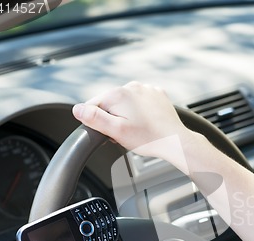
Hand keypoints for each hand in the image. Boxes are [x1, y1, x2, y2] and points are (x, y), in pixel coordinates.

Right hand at [72, 82, 190, 158]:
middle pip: (110, 104)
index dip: (98, 122)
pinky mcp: (157, 95)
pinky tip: (147, 124)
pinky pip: (141, 102)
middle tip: (125, 134)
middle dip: (113, 119)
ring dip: (127, 115)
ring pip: (126, 103)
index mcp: (118, 93)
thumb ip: (94, 119)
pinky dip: (141, 112)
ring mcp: (146, 89)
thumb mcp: (116, 131)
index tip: (110, 133)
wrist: (175, 140)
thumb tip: (77, 110)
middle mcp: (132, 86)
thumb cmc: (149, 138)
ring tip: (138, 130)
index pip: (93, 105)